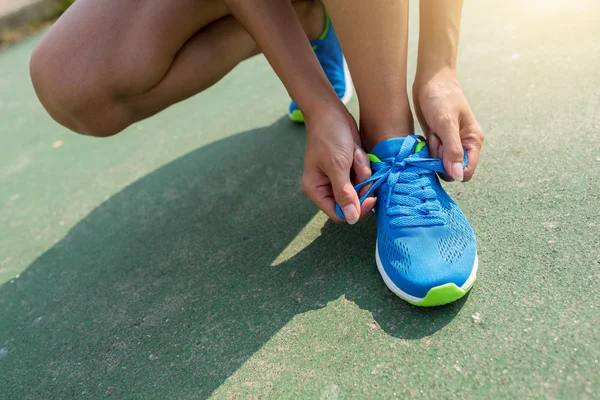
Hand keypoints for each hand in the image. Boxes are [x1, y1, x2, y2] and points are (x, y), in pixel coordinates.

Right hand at [302, 107, 376, 223]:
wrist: (330, 111)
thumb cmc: (329, 136)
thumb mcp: (337, 166)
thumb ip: (345, 194)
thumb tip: (351, 219)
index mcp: (317, 189)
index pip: (338, 213)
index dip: (356, 209)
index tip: (370, 197)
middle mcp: (327, 186)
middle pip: (352, 201)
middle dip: (360, 184)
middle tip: (360, 167)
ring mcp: (339, 177)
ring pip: (360, 187)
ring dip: (362, 171)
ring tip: (355, 154)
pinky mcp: (349, 168)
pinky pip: (363, 175)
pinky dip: (363, 164)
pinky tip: (356, 151)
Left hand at [413, 67, 483, 181]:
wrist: (429, 80)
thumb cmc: (441, 97)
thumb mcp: (446, 123)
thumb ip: (453, 150)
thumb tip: (459, 176)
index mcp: (473, 141)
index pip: (466, 171)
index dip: (453, 170)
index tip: (440, 156)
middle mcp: (463, 144)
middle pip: (450, 168)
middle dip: (440, 158)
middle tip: (436, 139)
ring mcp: (450, 143)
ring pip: (439, 162)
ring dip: (432, 151)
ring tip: (433, 132)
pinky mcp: (438, 140)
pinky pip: (431, 154)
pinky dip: (427, 147)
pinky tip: (429, 133)